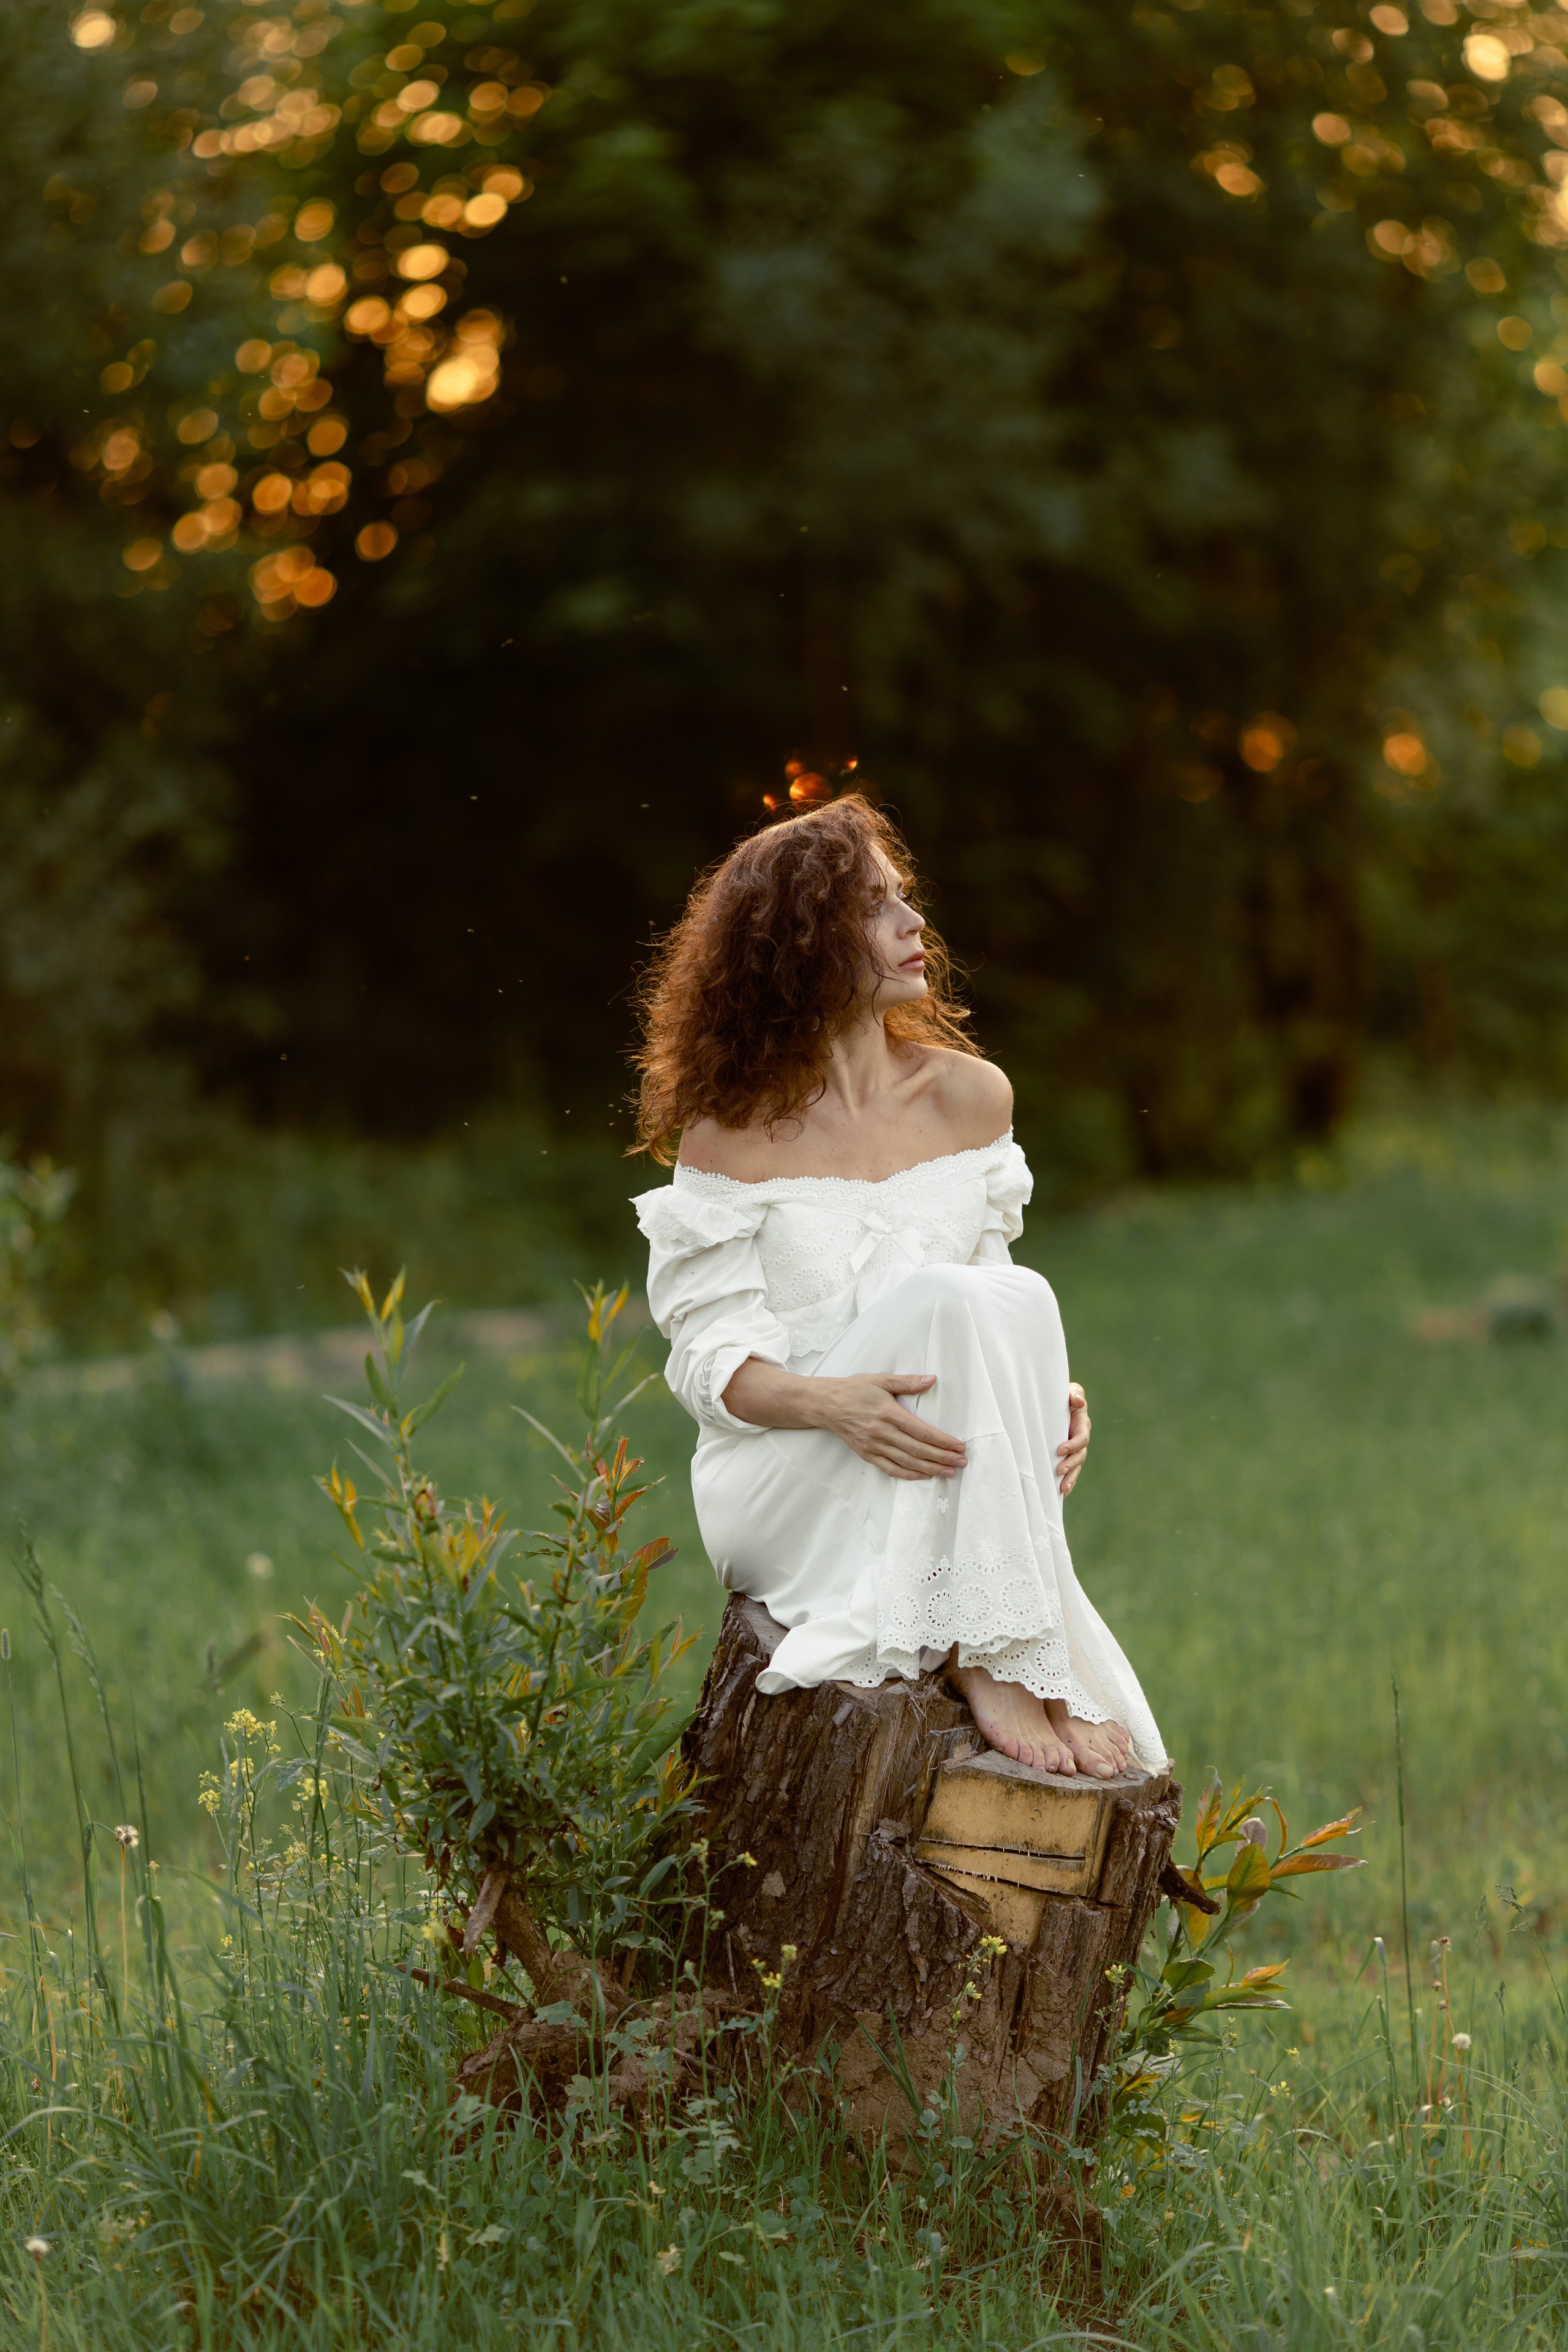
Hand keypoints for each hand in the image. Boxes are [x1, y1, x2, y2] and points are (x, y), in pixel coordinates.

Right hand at [818, 1372, 967, 1481]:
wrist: (826, 1404)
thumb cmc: (854, 1389)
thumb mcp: (881, 1379)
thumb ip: (907, 1382)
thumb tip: (931, 1380)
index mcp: (888, 1412)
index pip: (921, 1431)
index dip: (942, 1440)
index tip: (959, 1445)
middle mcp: (882, 1432)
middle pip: (918, 1449)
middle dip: (942, 1457)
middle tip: (961, 1461)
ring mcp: (874, 1446)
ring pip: (907, 1462)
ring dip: (930, 1468)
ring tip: (949, 1472)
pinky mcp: (867, 1454)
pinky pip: (890, 1469)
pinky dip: (909, 1474)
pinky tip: (924, 1476)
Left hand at [1057, 1381, 1089, 1496]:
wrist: (1055, 1403)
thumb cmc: (1062, 1396)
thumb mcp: (1070, 1391)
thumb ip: (1074, 1394)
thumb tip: (1077, 1401)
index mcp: (1082, 1425)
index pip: (1082, 1438)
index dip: (1073, 1445)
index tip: (1059, 1450)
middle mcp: (1080, 1439)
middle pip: (1080, 1456)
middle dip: (1071, 1465)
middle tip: (1059, 1471)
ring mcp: (1074, 1450)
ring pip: (1076, 1467)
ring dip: (1070, 1478)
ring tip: (1062, 1489)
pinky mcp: (1067, 1456)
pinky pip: (1070, 1471)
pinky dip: (1067, 1481)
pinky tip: (1061, 1493)